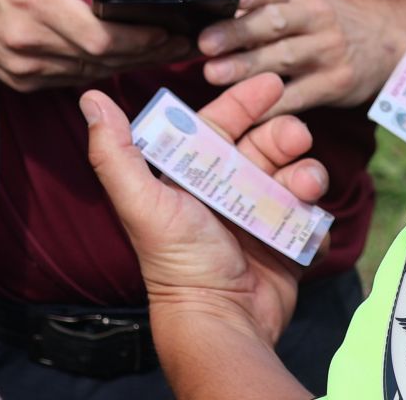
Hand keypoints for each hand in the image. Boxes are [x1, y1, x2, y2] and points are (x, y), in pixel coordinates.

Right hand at [0, 0, 195, 90]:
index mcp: (33, 0)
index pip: (100, 36)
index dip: (141, 38)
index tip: (171, 29)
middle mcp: (26, 41)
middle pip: (101, 60)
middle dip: (147, 51)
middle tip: (182, 41)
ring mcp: (21, 67)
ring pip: (90, 73)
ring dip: (129, 64)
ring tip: (164, 48)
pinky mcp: (19, 81)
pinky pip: (71, 79)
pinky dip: (100, 69)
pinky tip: (126, 57)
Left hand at [82, 75, 327, 347]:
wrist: (221, 321)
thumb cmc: (178, 263)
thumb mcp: (141, 202)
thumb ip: (115, 152)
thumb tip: (91, 99)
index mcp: (195, 176)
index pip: (221, 124)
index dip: (244, 102)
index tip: (271, 84)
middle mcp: (229, 191)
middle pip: (266, 143)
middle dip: (284, 133)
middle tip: (296, 137)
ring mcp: (262, 215)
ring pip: (295, 173)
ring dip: (306, 171)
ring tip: (304, 184)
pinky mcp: (288, 241)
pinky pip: (312, 213)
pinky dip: (315, 211)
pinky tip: (307, 217)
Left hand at [197, 0, 404, 115]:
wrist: (382, 40)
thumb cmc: (320, 21)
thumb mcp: (298, 0)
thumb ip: (259, 7)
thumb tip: (207, 18)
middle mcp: (315, 16)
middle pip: (275, 23)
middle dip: (238, 32)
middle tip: (206, 44)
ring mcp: (327, 50)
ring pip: (283, 58)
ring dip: (247, 67)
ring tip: (214, 74)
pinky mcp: (334, 82)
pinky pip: (298, 96)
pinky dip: (270, 105)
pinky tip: (245, 110)